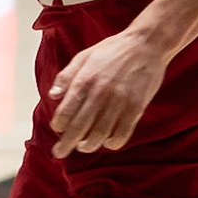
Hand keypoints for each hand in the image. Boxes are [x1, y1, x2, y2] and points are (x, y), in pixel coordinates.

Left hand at [46, 29, 169, 156]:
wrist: (146, 45)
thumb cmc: (111, 50)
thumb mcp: (83, 56)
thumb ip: (66, 77)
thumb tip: (52, 96)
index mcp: (85, 80)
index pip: (66, 111)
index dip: (58, 124)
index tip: (56, 129)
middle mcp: (100, 93)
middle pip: (79, 127)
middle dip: (66, 143)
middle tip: (59, 153)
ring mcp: (119, 102)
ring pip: (100, 134)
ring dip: (88, 145)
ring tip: (82, 147)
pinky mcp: (136, 108)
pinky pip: (122, 134)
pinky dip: (112, 143)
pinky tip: (107, 142)